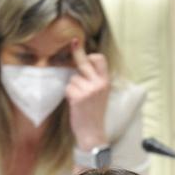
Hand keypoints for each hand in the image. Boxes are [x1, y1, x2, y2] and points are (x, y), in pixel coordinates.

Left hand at [65, 38, 110, 152]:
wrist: (93, 133)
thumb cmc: (94, 113)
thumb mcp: (100, 94)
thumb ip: (94, 80)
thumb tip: (81, 63)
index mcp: (106, 82)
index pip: (100, 60)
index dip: (92, 56)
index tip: (86, 52)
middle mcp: (99, 84)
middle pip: (84, 62)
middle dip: (77, 51)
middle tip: (73, 41)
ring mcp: (88, 90)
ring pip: (73, 78)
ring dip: (72, 86)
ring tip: (79, 99)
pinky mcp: (78, 97)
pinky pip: (68, 88)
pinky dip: (69, 94)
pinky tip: (75, 104)